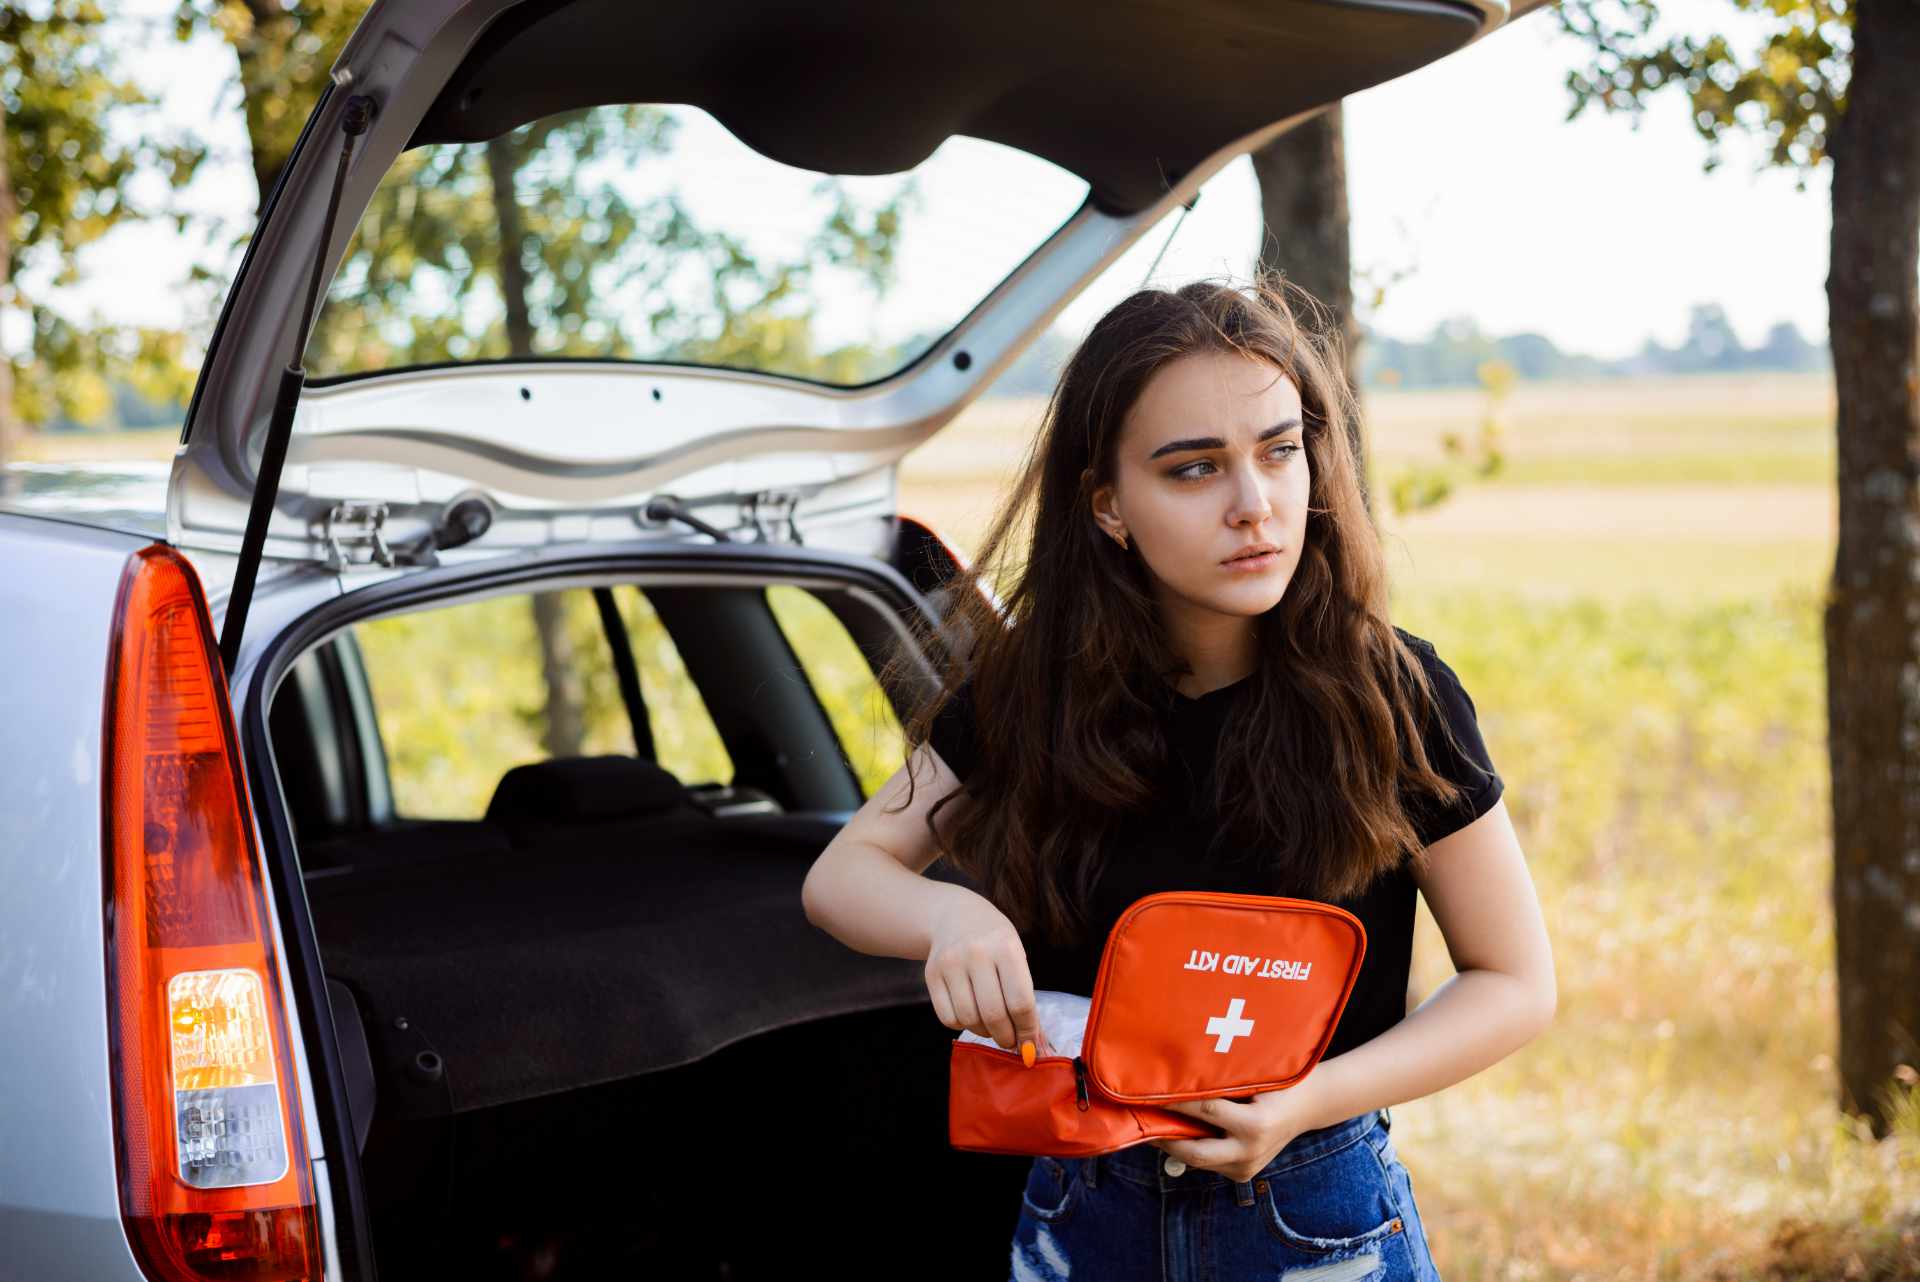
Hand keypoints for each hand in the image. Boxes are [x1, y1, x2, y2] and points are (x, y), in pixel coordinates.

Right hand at [925, 889, 1043, 1054]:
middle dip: (1006, 1037)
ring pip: (968, 1019)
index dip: (1027, 1030)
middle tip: (1010, 1042)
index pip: (1020, 1002)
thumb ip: (1024, 996)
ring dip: (984, 1032)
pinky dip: (962, 1025)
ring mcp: (950, 963)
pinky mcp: (931, 974)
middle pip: (993, 1014)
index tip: (1030, 1044)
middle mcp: (976, 953)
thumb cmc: (995, 942)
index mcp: (1006, 947)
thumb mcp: (1015, 956)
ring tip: (992, 1027)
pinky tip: (972, 1016)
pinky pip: (947, 1017)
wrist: (955, 916)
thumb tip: (1033, 1043)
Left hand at [1147, 1073, 1323, 1183]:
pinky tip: (1175, 1133)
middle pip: (1195, 1153)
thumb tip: (1180, 1078)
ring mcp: (1248, 1167)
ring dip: (1174, 1145)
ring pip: (1199, 1161)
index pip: (1205, 1112)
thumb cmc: (1279, 1082)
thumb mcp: (1256, 1077)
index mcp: (1256, 1124)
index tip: (1149, 1092)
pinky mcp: (1243, 1175)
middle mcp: (1251, 1150)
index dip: (1175, 1102)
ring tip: (1151, 1125)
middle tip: (1142, 1122)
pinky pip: (1209, 1163)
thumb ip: (1223, 1083)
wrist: (1308, 1106)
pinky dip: (1191, 1148)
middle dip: (1165, 1139)